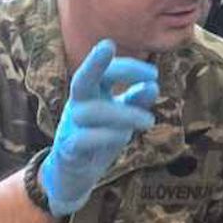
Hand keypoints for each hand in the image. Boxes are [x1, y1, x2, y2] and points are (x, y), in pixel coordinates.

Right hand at [40, 39, 158, 216]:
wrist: (72, 175)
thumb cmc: (98, 140)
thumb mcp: (121, 119)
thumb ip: (135, 102)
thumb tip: (152, 86)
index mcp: (90, 93)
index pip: (105, 71)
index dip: (128, 67)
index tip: (154, 74)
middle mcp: (77, 105)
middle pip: (82, 79)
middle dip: (93, 63)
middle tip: (108, 47)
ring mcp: (70, 126)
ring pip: (91, 112)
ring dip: (124, 113)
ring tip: (149, 121)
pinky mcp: (68, 149)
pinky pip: (84, 139)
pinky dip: (106, 136)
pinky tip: (124, 138)